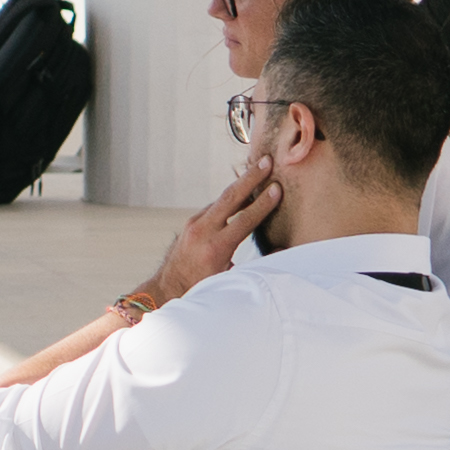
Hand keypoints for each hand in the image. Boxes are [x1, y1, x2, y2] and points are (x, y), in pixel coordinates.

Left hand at [129, 158, 280, 307]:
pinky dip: (231, 197)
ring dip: (242, 184)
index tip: (277, 188)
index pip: (244, 220)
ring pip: (222, 199)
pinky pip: (215, 205)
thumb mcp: (230, 280)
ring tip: (259, 168)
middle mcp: (202, 231)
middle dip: (251, 178)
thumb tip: (282, 250)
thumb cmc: (202, 288)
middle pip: (230, 198)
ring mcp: (194, 223)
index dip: (263, 204)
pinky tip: (244, 190)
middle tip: (267, 161)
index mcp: (215, 248)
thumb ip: (257, 265)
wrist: (167, 287)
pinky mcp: (192, 222)